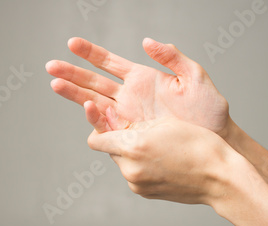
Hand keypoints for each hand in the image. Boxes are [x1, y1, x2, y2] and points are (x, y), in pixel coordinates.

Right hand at [46, 37, 230, 136]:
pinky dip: (95, 118)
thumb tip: (148, 42)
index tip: (71, 43)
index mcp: (143, 78)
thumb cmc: (210, 110)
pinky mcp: (131, 135)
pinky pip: (108, 126)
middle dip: (72, 73)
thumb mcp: (195, 78)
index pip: (109, 62)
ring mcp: (129, 116)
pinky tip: (86, 110)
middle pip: (94, 82)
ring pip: (95, 103)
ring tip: (55, 84)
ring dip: (75, 94)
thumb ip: (172, 58)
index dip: (90, 52)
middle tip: (51, 66)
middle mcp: (131, 96)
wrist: (216, 141)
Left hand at [83, 101, 241, 204]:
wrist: (220, 178)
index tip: (102, 118)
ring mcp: (136, 184)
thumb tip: (111, 118)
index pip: (96, 139)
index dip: (97, 127)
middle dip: (120, 139)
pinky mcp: (144, 193)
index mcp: (133, 146)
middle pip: (109, 149)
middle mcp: (130, 168)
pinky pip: (133, 174)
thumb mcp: (165, 122)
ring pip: (122, 162)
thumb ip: (135, 121)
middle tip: (142, 130)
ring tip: (159, 146)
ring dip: (131, 152)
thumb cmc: (199, 145)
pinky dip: (141, 165)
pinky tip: (163, 160)